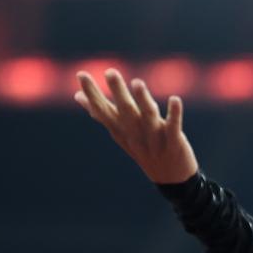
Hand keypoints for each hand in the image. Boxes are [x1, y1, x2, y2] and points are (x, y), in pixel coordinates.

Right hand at [74, 68, 198, 183]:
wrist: (171, 179)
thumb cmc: (143, 149)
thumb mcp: (120, 134)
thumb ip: (102, 114)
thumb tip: (77, 96)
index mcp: (121, 132)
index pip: (104, 112)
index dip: (93, 95)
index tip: (81, 75)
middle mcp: (136, 135)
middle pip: (125, 112)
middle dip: (118, 92)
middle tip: (110, 72)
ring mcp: (154, 140)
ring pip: (148, 118)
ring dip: (143, 101)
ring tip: (137, 83)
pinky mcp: (174, 143)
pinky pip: (173, 128)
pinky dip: (174, 114)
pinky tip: (175, 99)